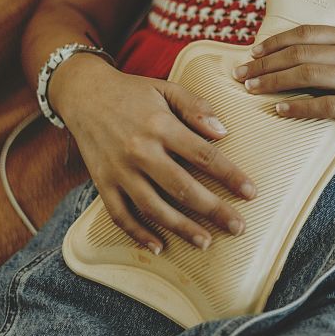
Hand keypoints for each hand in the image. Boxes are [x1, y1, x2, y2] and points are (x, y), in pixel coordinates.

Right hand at [50, 54, 255, 253]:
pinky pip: (120, 215)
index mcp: (160, 125)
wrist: (83, 93)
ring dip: (181, 228)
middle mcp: (140, 151)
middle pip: (182, 187)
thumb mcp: (166, 88)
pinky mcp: (102, 182)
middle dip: (213, 210)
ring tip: (206, 243)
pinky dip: (138, 234)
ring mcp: (119, 170)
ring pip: (153, 207)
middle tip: (238, 227)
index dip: (230, 176)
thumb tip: (223, 133)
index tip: (251, 193)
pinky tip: (159, 247)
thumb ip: (195, 107)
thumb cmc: (132, 92)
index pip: (203, 156)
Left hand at [232, 25, 334, 152]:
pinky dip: (298, 108)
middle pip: (301, 52)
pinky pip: (325, 105)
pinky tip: (279, 111)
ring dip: (274, 82)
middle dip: (265, 63)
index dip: (275, 41)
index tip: (252, 52)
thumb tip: (291, 61)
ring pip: (308, 74)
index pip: (306, 33)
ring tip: (251, 89)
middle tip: (240, 73)